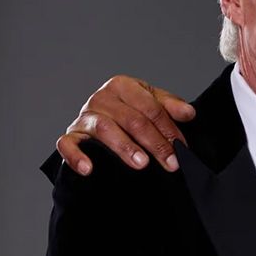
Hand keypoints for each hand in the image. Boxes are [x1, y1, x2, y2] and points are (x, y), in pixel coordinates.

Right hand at [56, 74, 194, 174]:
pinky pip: (67, 144)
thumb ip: (170, 107)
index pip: (150, 107)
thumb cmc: (129, 113)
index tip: (182, 147)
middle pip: (131, 120)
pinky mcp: (71, 135)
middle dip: (154, 142)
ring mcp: (85, 117)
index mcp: (122, 86)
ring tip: (141, 163)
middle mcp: (101, 98)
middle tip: (170, 162)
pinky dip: (76, 156)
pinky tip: (89, 169)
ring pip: (104, 129)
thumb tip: (189, 113)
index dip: (168, 128)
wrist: (100, 124)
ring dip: (124, 147)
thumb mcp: (151, 105)